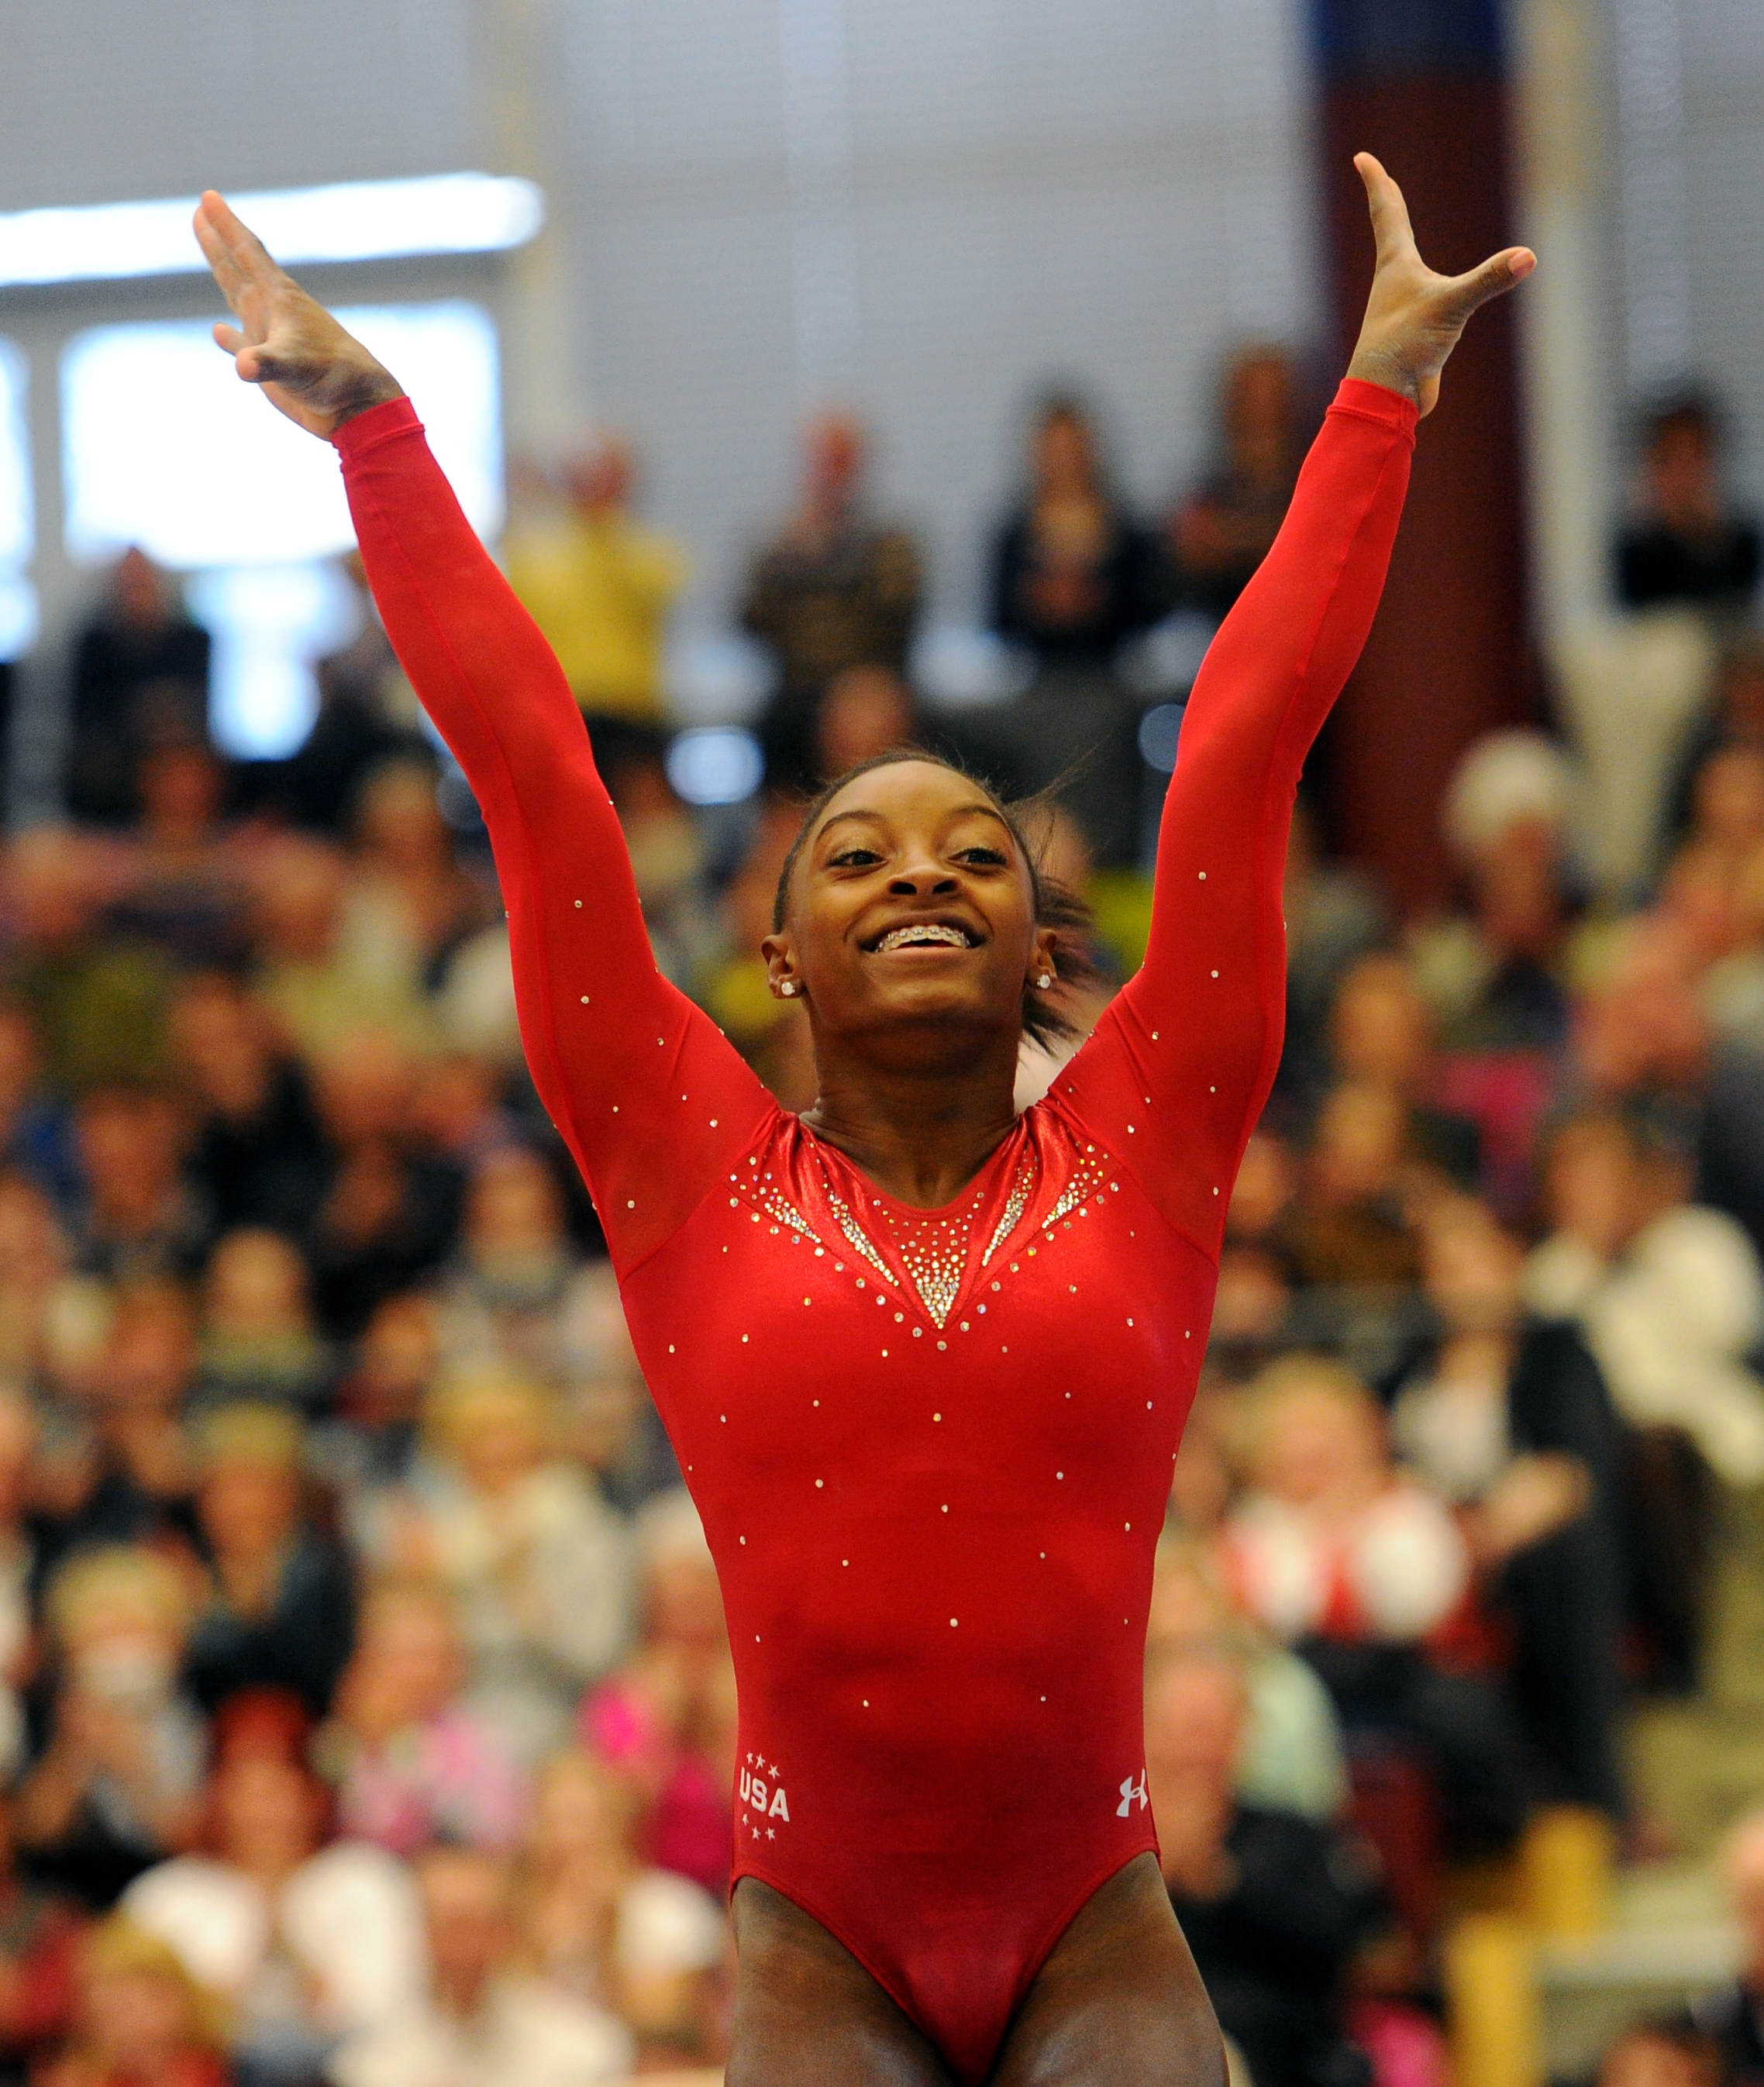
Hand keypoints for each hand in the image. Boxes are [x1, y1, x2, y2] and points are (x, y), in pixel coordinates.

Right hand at [193, 190, 403, 437]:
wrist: (357, 407)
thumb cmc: (332, 379)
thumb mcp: (295, 367)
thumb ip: (266, 363)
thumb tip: (244, 366)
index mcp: (280, 299)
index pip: (248, 252)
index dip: (226, 225)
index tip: (208, 197)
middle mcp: (275, 312)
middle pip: (240, 266)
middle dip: (219, 238)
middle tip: (201, 208)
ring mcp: (274, 337)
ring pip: (238, 296)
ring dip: (223, 272)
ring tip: (212, 251)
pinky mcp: (274, 366)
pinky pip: (243, 344)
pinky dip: (229, 338)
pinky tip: (218, 330)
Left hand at [1346, 154, 1534, 418]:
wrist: (1386, 398)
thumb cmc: (1405, 348)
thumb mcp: (1451, 307)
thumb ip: (1489, 279)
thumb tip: (1527, 258)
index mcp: (1396, 265)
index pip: (1387, 211)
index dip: (1377, 182)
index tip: (1361, 157)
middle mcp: (1394, 281)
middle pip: (1389, 229)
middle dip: (1386, 200)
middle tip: (1379, 179)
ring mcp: (1402, 306)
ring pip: (1402, 264)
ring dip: (1399, 240)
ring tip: (1398, 225)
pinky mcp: (1414, 331)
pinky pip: (1420, 296)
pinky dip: (1422, 281)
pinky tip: (1425, 289)